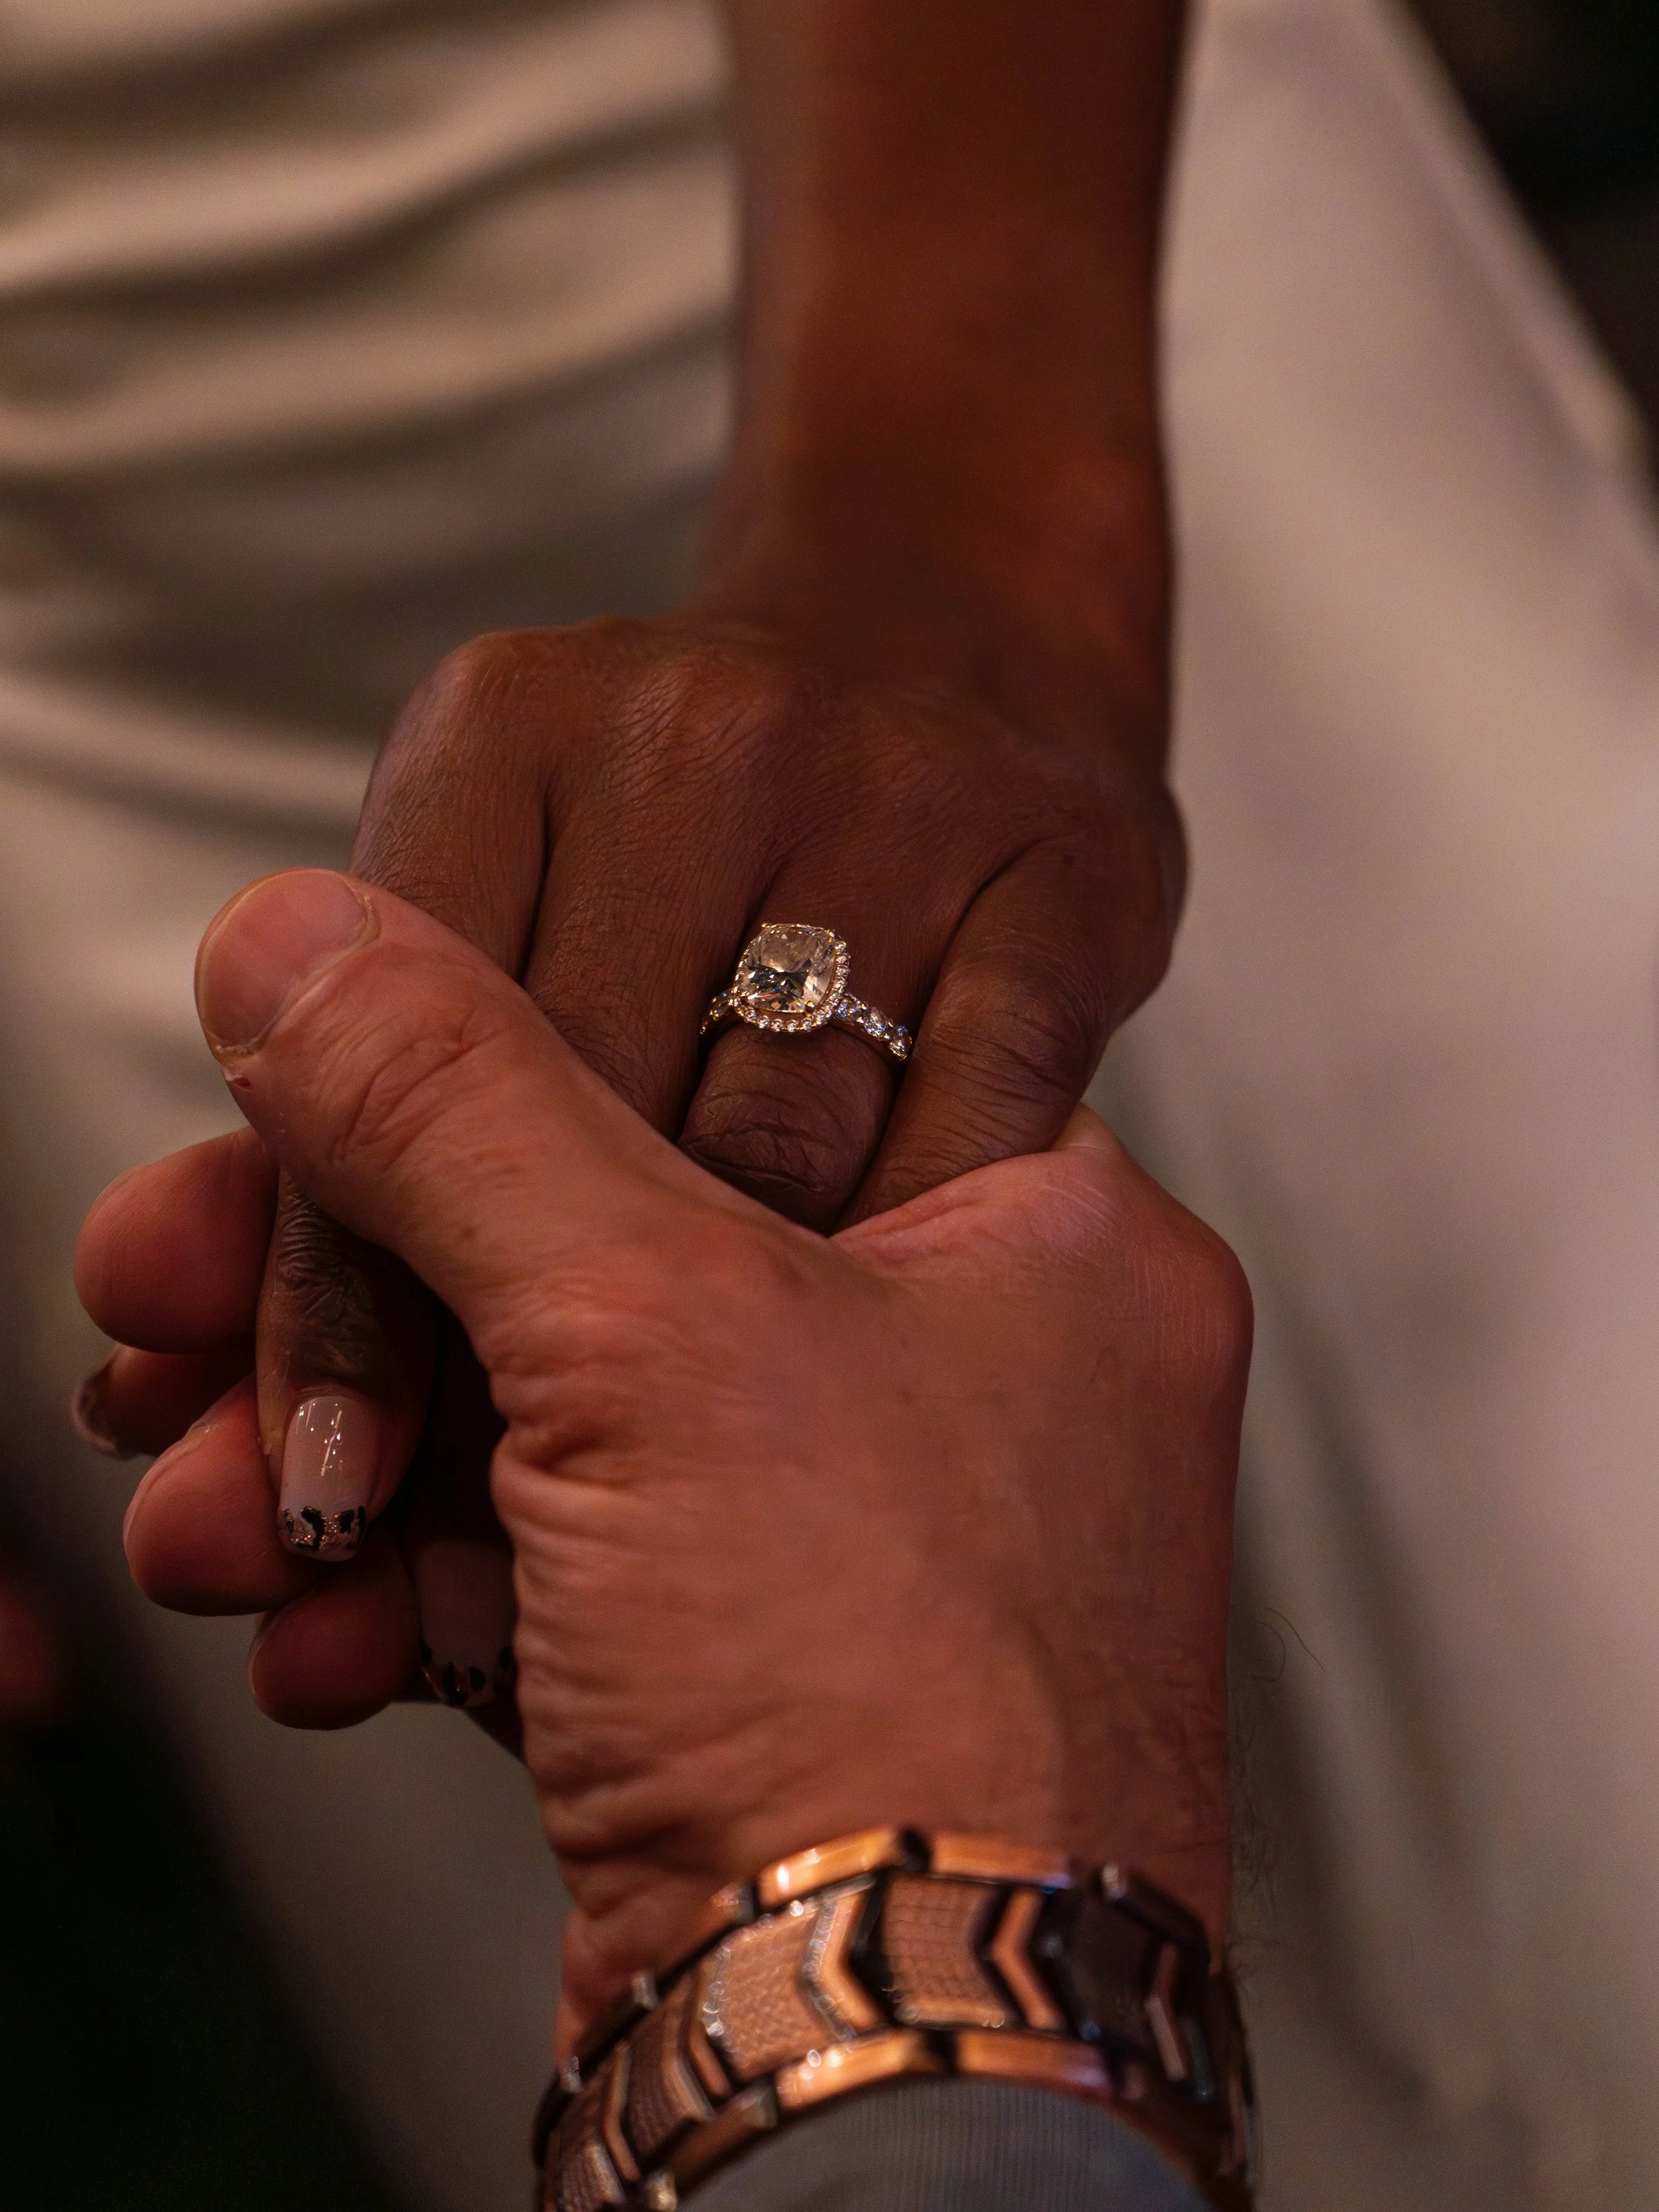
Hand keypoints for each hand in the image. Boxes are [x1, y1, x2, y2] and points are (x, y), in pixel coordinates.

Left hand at [75, 0, 1186, 1593]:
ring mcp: (910, 801)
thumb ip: (362, 1126)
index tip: (310, 1473)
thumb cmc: (697, 832)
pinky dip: (896, 1274)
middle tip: (436, 1549)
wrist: (969, 628)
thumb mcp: (496, 913)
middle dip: (494, 1356)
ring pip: (767, 1150)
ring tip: (615, 1529)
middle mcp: (708, 736)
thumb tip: (143, 1303)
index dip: (339, 1280)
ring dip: (693, 1356)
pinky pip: (977, 1136)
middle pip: (569, 1116)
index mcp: (511, 728)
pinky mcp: (1078, 880)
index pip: (387, 1054)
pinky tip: (841, 1375)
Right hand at [78, 871, 1247, 2028]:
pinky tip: (320, 1634)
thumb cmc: (897, 1717)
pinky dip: (418, 1598)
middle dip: (357, 1304)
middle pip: (600, 1262)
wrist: (902, 2079)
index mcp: (1036, 1241)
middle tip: (177, 1305)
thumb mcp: (653, 1331)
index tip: (293, 1116)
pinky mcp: (758, 1687)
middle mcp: (968, 1386)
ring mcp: (862, 1548)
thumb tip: (306, 942)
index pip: (719, 1073)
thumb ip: (461, 1109)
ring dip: (351, 1470)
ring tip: (224, 1515)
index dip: (477, 1092)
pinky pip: (554, 1580)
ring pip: (549, 1432)